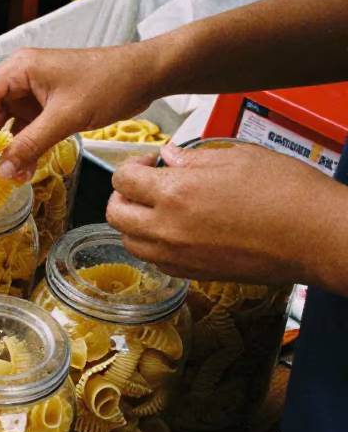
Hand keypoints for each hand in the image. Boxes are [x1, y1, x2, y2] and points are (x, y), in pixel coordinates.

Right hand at [0, 44, 160, 181]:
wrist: (146, 75)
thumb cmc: (109, 81)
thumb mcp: (66, 117)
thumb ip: (31, 145)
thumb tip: (3, 172)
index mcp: (17, 69)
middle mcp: (18, 78)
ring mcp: (31, 93)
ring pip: (1, 124)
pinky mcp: (45, 106)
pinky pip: (22, 130)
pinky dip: (19, 149)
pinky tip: (21, 169)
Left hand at [107, 143, 347, 290]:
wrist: (318, 236)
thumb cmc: (289, 195)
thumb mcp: (239, 158)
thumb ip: (194, 159)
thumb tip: (169, 157)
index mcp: (176, 193)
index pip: (123, 179)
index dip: (132, 165)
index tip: (149, 162)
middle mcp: (168, 228)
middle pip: (115, 214)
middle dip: (123, 194)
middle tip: (145, 184)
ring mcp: (178, 256)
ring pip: (130, 241)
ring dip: (135, 222)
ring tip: (158, 208)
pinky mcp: (193, 274)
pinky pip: (154, 261)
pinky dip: (154, 245)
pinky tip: (175, 230)